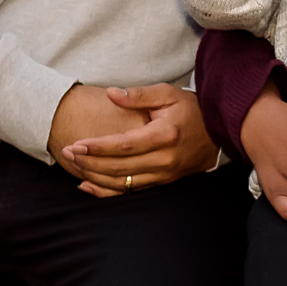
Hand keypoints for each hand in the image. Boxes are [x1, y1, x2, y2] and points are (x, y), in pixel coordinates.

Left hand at [53, 83, 219, 197]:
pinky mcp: (164, 182)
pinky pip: (132, 191)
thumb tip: (111, 94)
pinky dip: (107, 191)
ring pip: (123, 183)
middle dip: (90, 161)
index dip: (98, 146)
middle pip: (120, 167)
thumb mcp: (168, 94)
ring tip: (74, 165)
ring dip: (95, 176)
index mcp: (165, 135)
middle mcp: (165, 159)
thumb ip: (138, 95)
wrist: (218, 131)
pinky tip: (88, 186)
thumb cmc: (191, 110)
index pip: (124, 145)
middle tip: (68, 152)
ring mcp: (165, 174)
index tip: (77, 143)